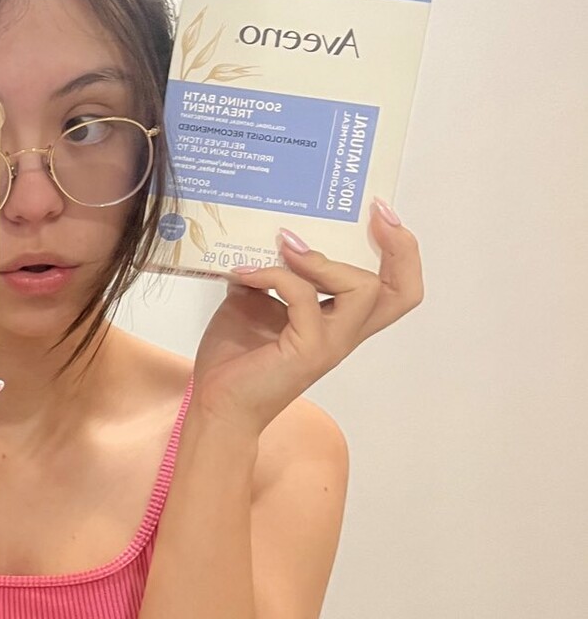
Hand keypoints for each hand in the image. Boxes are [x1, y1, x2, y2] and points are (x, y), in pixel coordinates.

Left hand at [189, 199, 424, 437]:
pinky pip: (304, 297)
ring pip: (363, 290)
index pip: (393, 288)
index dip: (400, 250)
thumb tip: (258, 242)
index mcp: (338, 321)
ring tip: (286, 245)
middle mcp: (343, 332)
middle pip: (402, 293)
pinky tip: (246, 273)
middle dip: (399, 247)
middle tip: (376, 215)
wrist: (216, 404)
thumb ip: (267, 275)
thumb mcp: (252, 303)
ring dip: (324, 259)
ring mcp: (329, 342)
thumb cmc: (234, 361)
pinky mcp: (306, 350)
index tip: (381, 213)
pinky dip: (277, 275)